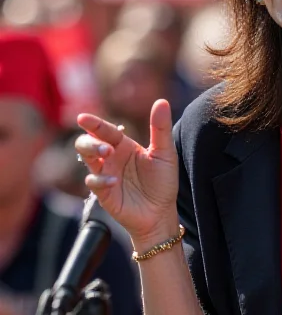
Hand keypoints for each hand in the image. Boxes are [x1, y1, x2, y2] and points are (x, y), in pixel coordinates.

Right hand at [75, 99, 178, 243]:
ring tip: (106, 153)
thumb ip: (161, 128)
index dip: (94, 123)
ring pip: (85, 159)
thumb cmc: (162, 182)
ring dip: (92, 153)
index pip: (106, 130)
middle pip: (87, 142)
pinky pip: (93, 181)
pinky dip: (100, 179)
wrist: (161, 213)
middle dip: (90, 140)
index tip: (83, 118)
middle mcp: (111, 158)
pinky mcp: (103, 192)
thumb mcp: (165, 153)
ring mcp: (105, 174)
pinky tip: (113, 181)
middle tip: (106, 146)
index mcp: (124, 145)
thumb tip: (162, 101)